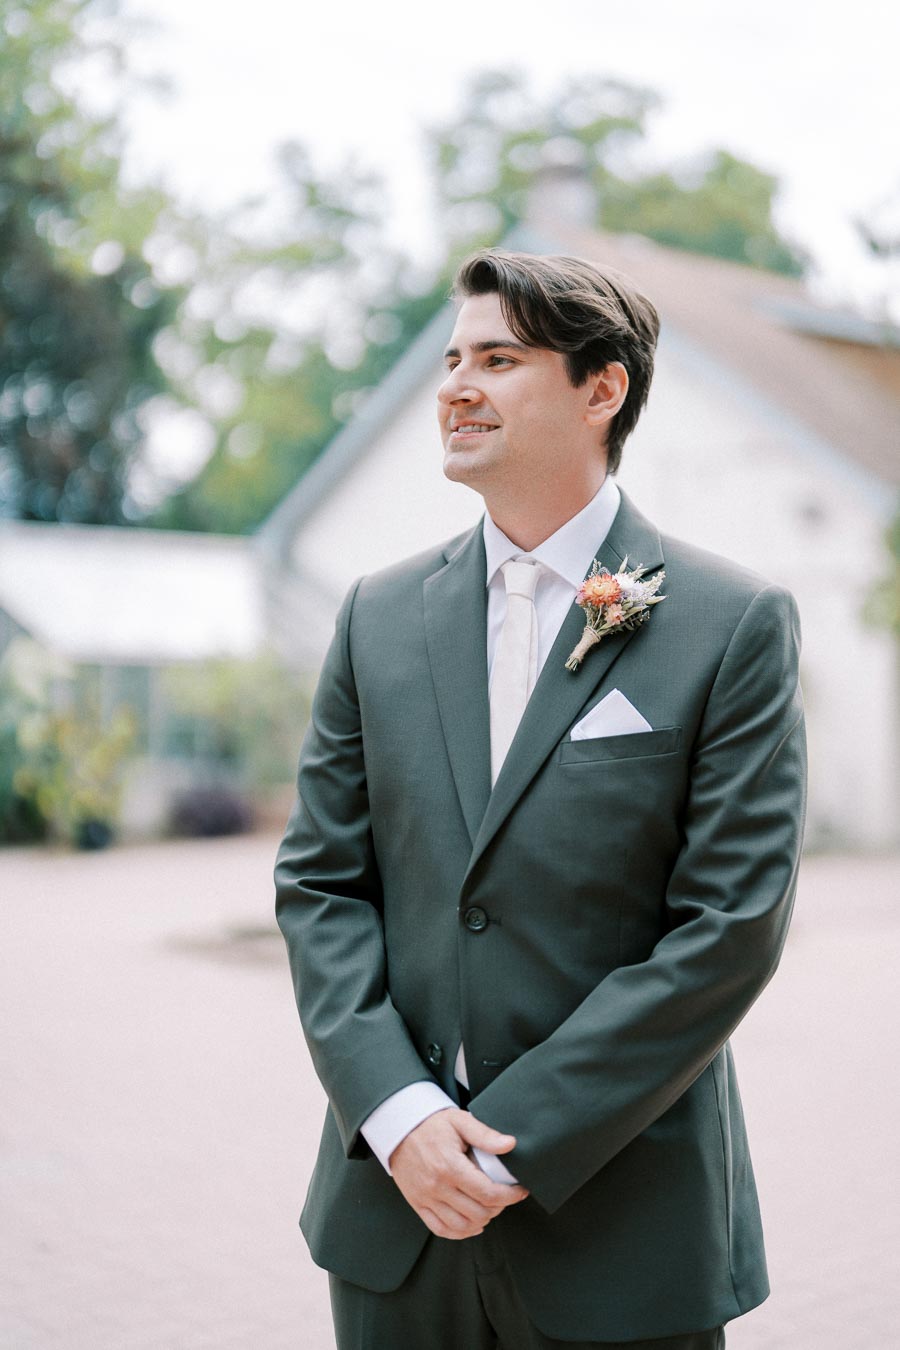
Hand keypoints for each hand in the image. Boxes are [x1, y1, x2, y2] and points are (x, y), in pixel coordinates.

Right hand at [389, 1108, 528, 1239]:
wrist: (398, 1128)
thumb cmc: (432, 1124)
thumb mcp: (459, 1121)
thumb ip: (485, 1134)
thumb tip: (510, 1144)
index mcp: (450, 1166)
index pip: (487, 1193)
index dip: (509, 1196)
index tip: (520, 1191)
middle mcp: (437, 1186)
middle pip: (478, 1212)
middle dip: (499, 1207)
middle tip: (505, 1196)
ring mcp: (426, 1198)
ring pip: (462, 1225)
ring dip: (482, 1221)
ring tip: (491, 1208)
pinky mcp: (418, 1204)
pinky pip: (440, 1229)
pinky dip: (460, 1232)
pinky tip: (473, 1225)